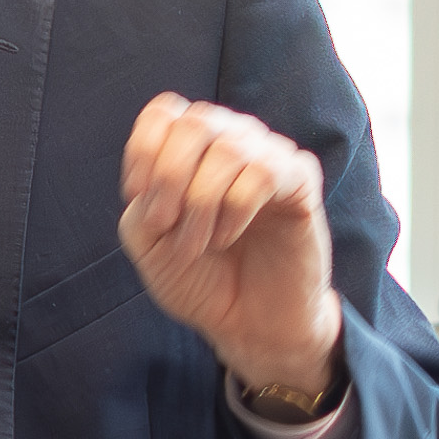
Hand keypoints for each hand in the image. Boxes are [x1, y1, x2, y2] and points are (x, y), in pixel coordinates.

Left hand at [119, 94, 345, 413]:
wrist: (249, 325)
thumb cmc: (201, 279)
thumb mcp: (148, 243)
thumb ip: (141, 202)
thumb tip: (157, 178)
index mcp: (195, 148)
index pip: (167, 113)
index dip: (144, 150)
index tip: (137, 198)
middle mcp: (234, 141)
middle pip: (196, 122)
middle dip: (170, 176)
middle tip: (165, 225)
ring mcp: (271, 157)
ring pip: (229, 148)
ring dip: (201, 202)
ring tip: (197, 245)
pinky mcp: (301, 182)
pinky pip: (265, 172)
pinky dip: (236, 208)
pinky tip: (228, 236)